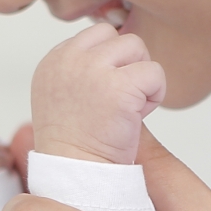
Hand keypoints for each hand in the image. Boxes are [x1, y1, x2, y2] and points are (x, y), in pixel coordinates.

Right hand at [31, 23, 165, 164]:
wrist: (76, 174)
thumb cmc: (76, 143)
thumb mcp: (63, 93)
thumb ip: (82, 66)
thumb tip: (118, 48)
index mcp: (54, 60)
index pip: (95, 36)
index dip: (110, 62)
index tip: (105, 94)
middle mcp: (69, 59)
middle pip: (116, 37)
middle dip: (127, 64)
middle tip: (120, 99)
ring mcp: (92, 69)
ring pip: (136, 46)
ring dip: (141, 76)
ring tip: (128, 107)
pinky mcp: (119, 86)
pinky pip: (155, 72)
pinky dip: (155, 94)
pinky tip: (137, 116)